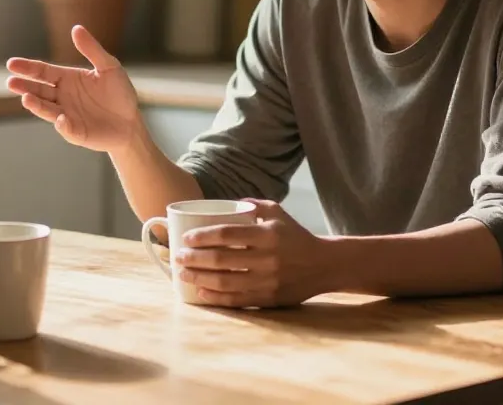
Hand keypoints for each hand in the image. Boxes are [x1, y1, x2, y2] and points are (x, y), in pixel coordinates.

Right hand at [6, 25, 141, 152]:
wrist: (131, 121)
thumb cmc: (119, 93)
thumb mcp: (109, 67)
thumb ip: (92, 49)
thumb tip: (76, 28)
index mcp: (67, 79)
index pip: (43, 71)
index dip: (28, 67)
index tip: (11, 64)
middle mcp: (62, 97)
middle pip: (38, 90)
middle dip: (24, 86)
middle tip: (10, 82)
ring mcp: (66, 115)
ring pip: (46, 109)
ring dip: (36, 105)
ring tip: (26, 98)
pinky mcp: (75, 132)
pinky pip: (66, 128)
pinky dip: (62, 125)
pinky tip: (61, 118)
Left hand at [174, 200, 334, 307]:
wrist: (325, 265)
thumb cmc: (295, 235)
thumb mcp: (277, 212)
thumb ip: (252, 204)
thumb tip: (224, 202)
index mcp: (266, 234)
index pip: (227, 234)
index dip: (203, 236)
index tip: (186, 238)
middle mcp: (267, 258)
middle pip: (222, 259)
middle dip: (195, 258)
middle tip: (178, 257)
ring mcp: (268, 281)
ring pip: (226, 281)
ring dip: (200, 278)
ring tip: (183, 274)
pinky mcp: (269, 299)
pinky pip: (238, 300)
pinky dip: (217, 297)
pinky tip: (201, 292)